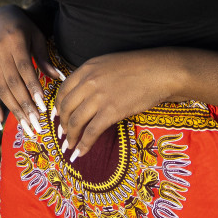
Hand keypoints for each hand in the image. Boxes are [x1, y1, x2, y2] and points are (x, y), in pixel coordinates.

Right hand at [0, 5, 49, 127]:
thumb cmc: (22, 26)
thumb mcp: (36, 36)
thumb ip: (44, 57)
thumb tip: (59, 77)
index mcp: (14, 42)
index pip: (24, 69)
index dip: (32, 87)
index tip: (42, 106)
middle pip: (12, 83)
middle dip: (25, 105)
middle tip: (36, 124)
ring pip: (1, 90)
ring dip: (13, 110)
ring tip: (27, 126)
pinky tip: (1, 122)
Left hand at [55, 51, 185, 160]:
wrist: (160, 71)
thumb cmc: (140, 67)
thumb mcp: (108, 64)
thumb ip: (93, 77)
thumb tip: (85, 95)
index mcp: (86, 68)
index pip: (63, 90)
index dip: (57, 106)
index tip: (57, 116)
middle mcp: (88, 82)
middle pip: (66, 107)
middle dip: (62, 124)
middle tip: (63, 135)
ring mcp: (99, 97)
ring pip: (75, 121)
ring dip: (71, 137)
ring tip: (70, 146)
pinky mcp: (111, 111)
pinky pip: (91, 132)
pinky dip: (84, 145)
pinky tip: (81, 152)